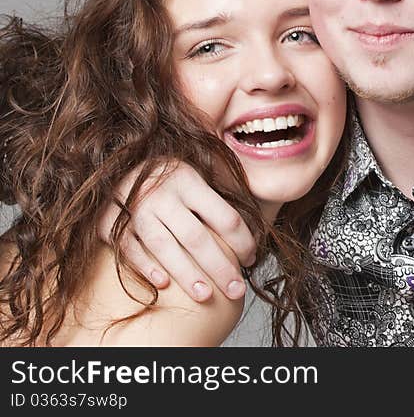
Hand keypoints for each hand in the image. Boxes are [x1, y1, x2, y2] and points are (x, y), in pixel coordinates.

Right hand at [98, 161, 256, 302]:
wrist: (115, 168)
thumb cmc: (168, 181)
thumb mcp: (193, 179)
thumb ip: (215, 202)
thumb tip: (253, 236)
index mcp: (189, 180)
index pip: (224, 216)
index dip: (242, 242)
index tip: (250, 260)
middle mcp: (162, 192)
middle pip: (197, 237)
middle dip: (220, 268)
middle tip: (236, 291)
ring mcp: (135, 208)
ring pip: (164, 246)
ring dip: (186, 274)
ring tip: (205, 296)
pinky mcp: (110, 223)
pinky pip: (130, 249)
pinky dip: (146, 267)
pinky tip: (164, 283)